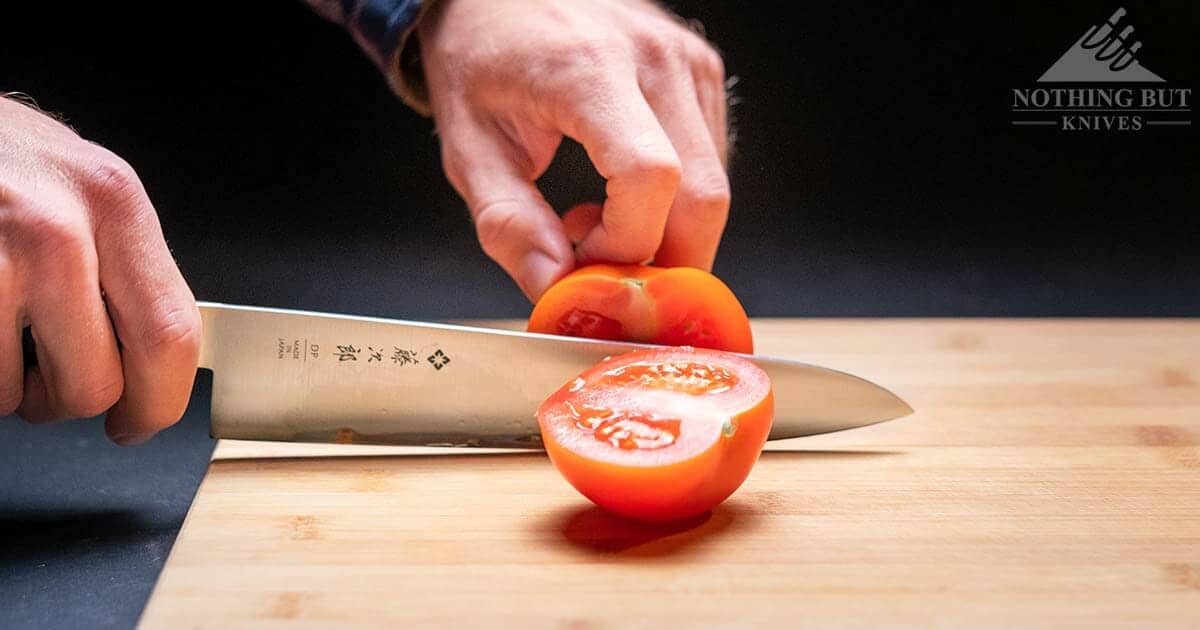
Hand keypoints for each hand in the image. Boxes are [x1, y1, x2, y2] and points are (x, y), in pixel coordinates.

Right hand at [0, 95, 200, 443]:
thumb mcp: (78, 186)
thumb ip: (120, 263)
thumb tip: (151, 362)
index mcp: (113, 201)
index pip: (171, 335)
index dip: (157, 402)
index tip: (138, 422)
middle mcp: (57, 227)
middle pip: (94, 385)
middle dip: (67, 403)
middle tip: (46, 381)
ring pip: (13, 395)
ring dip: (3, 386)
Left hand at [418, 0, 729, 300]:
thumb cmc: (479, 58)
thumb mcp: (468, 148)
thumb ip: (509, 224)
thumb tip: (556, 288)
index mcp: (588, 70)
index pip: (650, 178)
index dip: (625, 243)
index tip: (581, 261)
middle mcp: (653, 58)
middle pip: (704, 197)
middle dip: (663, 262)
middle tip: (603, 273)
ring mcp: (687, 61)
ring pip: (714, 186)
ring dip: (667, 232)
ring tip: (597, 220)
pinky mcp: (701, 71)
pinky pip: (711, 162)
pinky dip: (674, 201)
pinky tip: (618, 190)